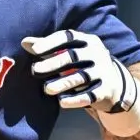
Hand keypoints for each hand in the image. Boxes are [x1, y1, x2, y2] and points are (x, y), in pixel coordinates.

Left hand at [21, 30, 137, 112]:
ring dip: (62, 83)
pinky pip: (90, 95)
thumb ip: (49, 47)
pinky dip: (75, 99)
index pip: (68, 37)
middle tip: (35, 70)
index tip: (34, 50)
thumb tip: (24, 42)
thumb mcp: (71, 52)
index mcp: (87, 40)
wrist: (115, 83)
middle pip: (73, 56)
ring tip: (47, 89)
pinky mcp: (107, 89)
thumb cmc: (84, 64)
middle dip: (53, 63)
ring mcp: (103, 71)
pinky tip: (61, 102)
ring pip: (80, 77)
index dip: (51, 42)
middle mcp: (97, 53)